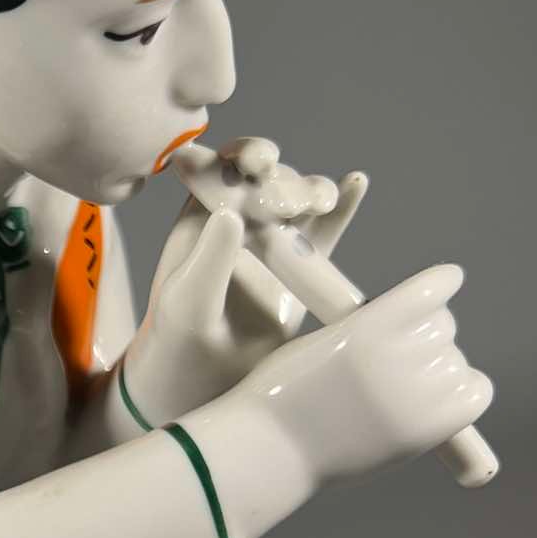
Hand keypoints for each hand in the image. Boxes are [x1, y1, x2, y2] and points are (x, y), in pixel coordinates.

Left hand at [121, 140, 367, 424]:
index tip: (256, 162)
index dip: (241, 155)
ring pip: (301, 200)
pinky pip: (325, 232)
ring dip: (314, 191)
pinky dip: (343, 209)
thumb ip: (208, 259)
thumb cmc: (179, 339)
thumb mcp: (187, 301)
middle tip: (283, 204)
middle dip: (282, 179)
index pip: (222, 169)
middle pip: (268, 179)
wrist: (206, 382)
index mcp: (202, 217)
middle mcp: (239, 219)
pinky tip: (357, 183)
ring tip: (321, 202)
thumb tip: (231, 213)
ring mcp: (272, 240)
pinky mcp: (301, 266)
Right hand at [236, 263, 493, 487]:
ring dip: (440, 364)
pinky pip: (475, 395)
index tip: (448, 280)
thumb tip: (420, 328)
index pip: (430, 292)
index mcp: (364, 330)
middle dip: (429, 330)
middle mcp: (394, 361)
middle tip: (406, 346)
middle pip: (444, 326)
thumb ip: (368, 330)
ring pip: (458, 361)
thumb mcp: (319, 341)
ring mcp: (412, 399)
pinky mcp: (424, 433)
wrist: (267, 452)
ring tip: (411, 380)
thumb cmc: (282, 395)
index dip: (442, 283)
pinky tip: (446, 393)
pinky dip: (467, 389)